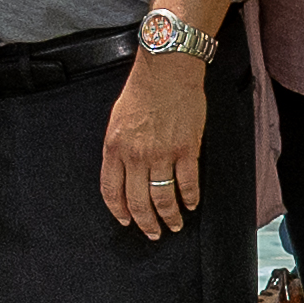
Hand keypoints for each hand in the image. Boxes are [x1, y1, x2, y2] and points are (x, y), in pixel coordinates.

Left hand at [101, 53, 208, 239]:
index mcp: (115, 148)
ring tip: (174, 225)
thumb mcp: (117, 120)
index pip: (111, 191)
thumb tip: (122, 172)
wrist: (167, 70)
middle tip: (153, 232)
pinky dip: (190, 198)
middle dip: (145, 223)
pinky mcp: (186, 149)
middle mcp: (136, 155)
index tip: (125, 220)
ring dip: (169, 217)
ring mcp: (162, 154)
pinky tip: (191, 204)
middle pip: (138, 201)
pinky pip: (187, 183)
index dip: (119, 211)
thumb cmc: (142, 90)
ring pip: (163, 198)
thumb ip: (118, 148)